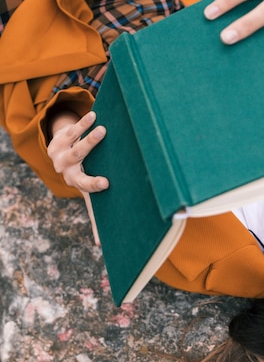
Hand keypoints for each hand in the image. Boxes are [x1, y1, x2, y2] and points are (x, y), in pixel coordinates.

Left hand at [47, 110, 108, 244]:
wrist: (60, 156)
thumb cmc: (83, 178)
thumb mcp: (89, 197)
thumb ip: (94, 219)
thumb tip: (99, 246)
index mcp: (78, 184)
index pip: (86, 187)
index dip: (94, 185)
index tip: (106, 183)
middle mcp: (67, 170)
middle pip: (80, 157)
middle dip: (91, 148)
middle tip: (104, 139)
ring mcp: (61, 154)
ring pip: (75, 143)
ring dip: (88, 134)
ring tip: (101, 126)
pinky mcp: (58, 140)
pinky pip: (71, 130)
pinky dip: (83, 123)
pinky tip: (94, 115)